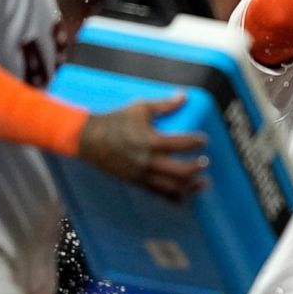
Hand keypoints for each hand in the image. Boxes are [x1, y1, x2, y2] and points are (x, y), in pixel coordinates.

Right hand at [78, 95, 207, 199]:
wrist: (87, 139)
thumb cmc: (114, 120)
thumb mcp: (139, 108)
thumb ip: (164, 105)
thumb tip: (184, 96)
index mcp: (151, 140)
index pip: (181, 143)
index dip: (196, 142)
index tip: (203, 140)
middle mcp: (148, 160)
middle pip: (181, 171)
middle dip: (196, 167)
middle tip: (205, 161)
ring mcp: (142, 173)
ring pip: (172, 187)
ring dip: (190, 186)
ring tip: (203, 183)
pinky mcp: (135, 181)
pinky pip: (158, 193)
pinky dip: (173, 197)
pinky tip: (184, 197)